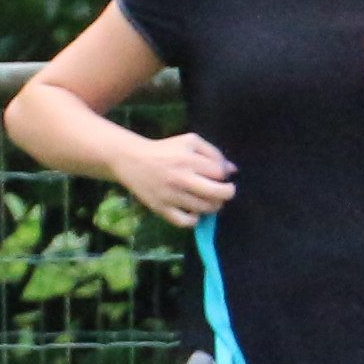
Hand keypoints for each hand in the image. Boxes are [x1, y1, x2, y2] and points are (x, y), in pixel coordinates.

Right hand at [115, 131, 236, 225]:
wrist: (131, 159)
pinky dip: (194, 219)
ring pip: (204, 208)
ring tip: (208, 199)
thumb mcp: (190, 141)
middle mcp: (180, 178)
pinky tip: (193, 211)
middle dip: (227, 193)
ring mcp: (170, 195)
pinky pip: (185, 222)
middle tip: (224, 192)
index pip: (220, 173)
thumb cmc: (164, 149)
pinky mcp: (160, 208)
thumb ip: (213, 152)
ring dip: (212, 206)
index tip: (219, 176)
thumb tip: (232, 170)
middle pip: (218, 193)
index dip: (224, 175)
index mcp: (188, 159)